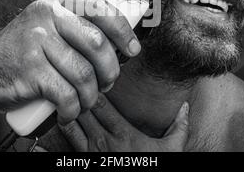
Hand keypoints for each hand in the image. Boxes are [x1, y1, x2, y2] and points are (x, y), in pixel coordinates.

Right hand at [0, 0, 140, 123]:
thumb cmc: (24, 54)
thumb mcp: (47, 28)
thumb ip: (76, 27)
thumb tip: (119, 44)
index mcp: (56, 4)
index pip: (100, 9)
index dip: (123, 31)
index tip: (133, 50)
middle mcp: (46, 17)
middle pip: (97, 43)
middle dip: (110, 70)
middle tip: (107, 84)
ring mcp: (36, 41)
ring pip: (83, 73)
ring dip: (91, 96)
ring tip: (85, 102)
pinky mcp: (29, 69)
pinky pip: (66, 94)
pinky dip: (73, 110)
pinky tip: (68, 113)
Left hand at [59, 93, 189, 151]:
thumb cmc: (153, 171)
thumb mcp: (171, 150)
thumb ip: (179, 127)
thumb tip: (185, 107)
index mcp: (123, 133)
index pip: (100, 103)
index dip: (93, 90)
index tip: (92, 81)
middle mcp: (103, 142)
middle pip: (82, 111)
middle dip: (77, 97)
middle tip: (74, 86)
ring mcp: (91, 155)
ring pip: (70, 126)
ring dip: (67, 113)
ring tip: (66, 103)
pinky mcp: (84, 164)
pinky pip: (65, 146)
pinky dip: (61, 134)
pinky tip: (57, 126)